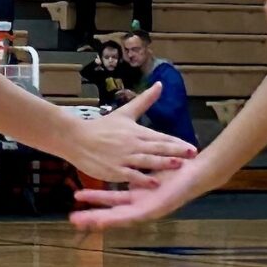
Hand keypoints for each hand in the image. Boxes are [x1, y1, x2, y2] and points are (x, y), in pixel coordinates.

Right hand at [55, 84, 195, 183]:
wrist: (74, 138)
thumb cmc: (101, 127)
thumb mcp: (124, 113)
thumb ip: (144, 101)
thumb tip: (160, 84)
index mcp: (136, 131)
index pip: (160, 137)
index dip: (177, 142)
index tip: (192, 147)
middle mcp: (132, 144)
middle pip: (157, 148)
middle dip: (175, 151)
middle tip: (192, 154)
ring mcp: (122, 157)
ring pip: (146, 160)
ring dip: (161, 163)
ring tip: (177, 165)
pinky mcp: (113, 170)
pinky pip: (130, 175)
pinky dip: (142, 179)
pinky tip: (153, 183)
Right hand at [71, 153, 218, 228]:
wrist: (198, 171)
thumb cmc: (178, 168)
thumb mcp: (152, 168)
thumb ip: (139, 169)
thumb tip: (126, 160)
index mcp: (140, 197)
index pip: (112, 202)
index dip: (95, 201)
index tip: (77, 199)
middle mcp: (142, 206)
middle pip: (112, 213)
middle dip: (91, 216)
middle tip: (72, 220)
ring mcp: (148, 210)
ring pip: (118, 218)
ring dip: (99, 220)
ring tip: (80, 222)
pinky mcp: (154, 211)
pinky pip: (132, 216)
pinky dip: (116, 219)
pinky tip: (101, 221)